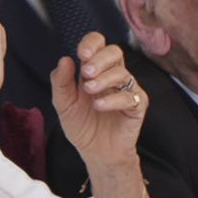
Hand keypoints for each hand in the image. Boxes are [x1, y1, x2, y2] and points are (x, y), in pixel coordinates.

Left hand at [51, 32, 145, 170]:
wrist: (96, 153)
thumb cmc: (82, 127)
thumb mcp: (64, 105)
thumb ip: (61, 83)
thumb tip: (64, 59)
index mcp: (95, 70)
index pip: (98, 44)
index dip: (92, 43)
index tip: (81, 54)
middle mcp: (113, 76)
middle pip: (114, 52)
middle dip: (99, 59)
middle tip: (86, 73)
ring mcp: (127, 89)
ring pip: (122, 73)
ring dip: (104, 79)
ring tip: (89, 91)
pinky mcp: (137, 105)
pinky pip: (130, 96)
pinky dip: (113, 99)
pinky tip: (99, 106)